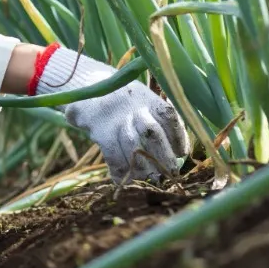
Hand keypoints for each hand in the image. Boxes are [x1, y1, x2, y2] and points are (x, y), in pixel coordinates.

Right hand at [31, 45, 188, 182]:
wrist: (85, 88)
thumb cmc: (122, 99)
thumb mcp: (141, 97)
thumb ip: (159, 118)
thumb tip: (182, 149)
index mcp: (147, 98)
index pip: (169, 115)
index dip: (178, 135)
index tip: (183, 152)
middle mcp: (132, 107)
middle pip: (152, 132)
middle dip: (163, 154)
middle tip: (171, 171)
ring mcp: (115, 120)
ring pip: (132, 146)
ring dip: (144, 165)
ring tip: (151, 177)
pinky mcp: (100, 132)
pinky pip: (112, 155)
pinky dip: (120, 170)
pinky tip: (123, 179)